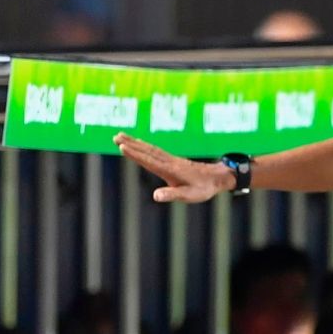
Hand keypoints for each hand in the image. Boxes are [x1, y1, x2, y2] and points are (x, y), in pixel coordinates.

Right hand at [114, 132, 234, 202]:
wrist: (217, 177)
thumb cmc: (203, 188)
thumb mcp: (188, 196)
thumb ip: (172, 195)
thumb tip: (155, 196)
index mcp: (169, 170)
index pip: (148, 160)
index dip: (134, 154)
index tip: (121, 146)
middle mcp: (168, 162)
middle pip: (146, 151)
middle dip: (130, 144)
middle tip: (115, 137)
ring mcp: (170, 159)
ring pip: (149, 148)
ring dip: (135, 142)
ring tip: (121, 136)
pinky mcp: (172, 160)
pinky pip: (155, 150)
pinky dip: (144, 145)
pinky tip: (139, 144)